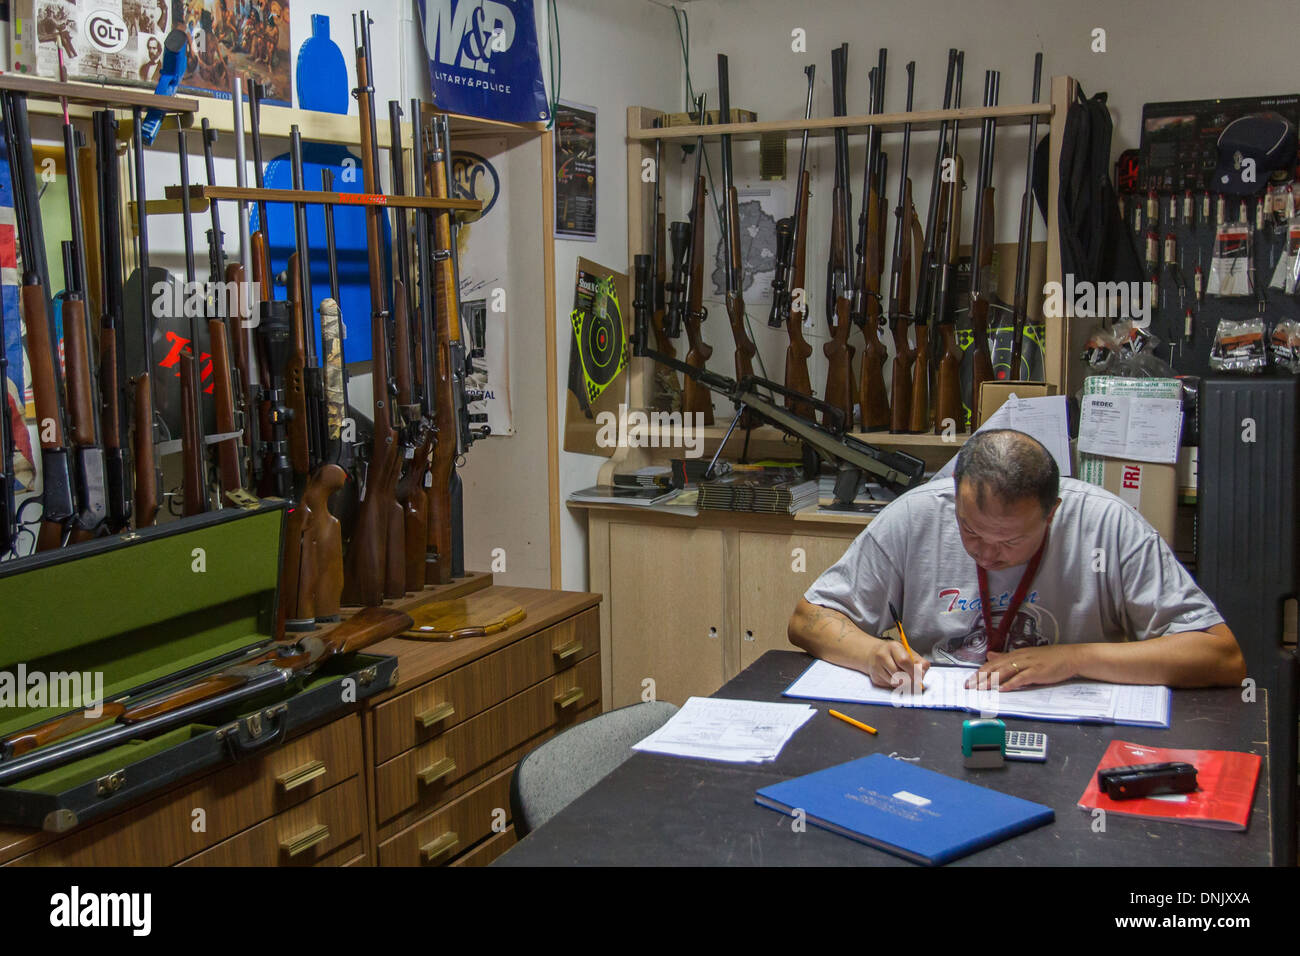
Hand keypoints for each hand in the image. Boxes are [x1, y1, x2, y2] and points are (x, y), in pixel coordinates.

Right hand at [866, 638, 928, 690]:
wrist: (872, 653)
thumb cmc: (892, 653)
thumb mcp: (906, 651)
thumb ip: (918, 660)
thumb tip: (923, 671)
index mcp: (892, 647)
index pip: (904, 660)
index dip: (914, 671)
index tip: (920, 676)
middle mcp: (882, 656)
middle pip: (899, 674)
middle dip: (910, 679)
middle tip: (914, 679)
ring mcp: (876, 668)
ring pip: (895, 682)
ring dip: (903, 683)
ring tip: (904, 676)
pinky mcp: (875, 678)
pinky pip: (890, 686)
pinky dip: (895, 684)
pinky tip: (894, 677)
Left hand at [966, 646, 1081, 691]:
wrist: (1070, 656)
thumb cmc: (1049, 658)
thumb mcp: (1025, 655)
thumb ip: (1006, 657)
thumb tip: (990, 656)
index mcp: (1015, 654)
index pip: (992, 663)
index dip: (979, 672)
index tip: (969, 681)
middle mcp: (1019, 657)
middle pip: (996, 667)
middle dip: (981, 677)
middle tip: (969, 686)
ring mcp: (1028, 664)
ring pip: (1005, 671)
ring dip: (992, 680)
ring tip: (981, 688)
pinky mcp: (1037, 671)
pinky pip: (1022, 678)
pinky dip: (1011, 683)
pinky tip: (1003, 689)